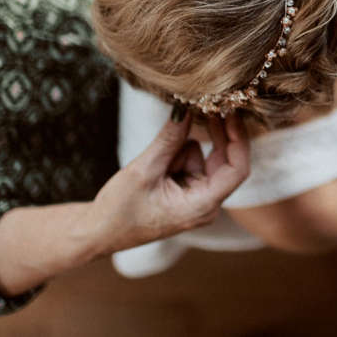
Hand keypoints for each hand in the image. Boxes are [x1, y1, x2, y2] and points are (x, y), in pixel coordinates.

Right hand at [82, 109, 249, 255]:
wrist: (98, 232)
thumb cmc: (119, 211)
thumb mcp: (144, 170)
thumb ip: (169, 139)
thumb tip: (187, 107)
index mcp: (202, 205)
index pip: (237, 169)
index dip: (239, 138)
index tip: (232, 112)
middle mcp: (206, 203)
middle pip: (225, 159)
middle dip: (212, 134)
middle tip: (205, 104)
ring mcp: (197, 197)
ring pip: (203, 156)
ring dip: (183, 147)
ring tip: (154, 163)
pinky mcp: (186, 190)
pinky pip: (190, 161)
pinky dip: (175, 153)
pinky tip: (155, 166)